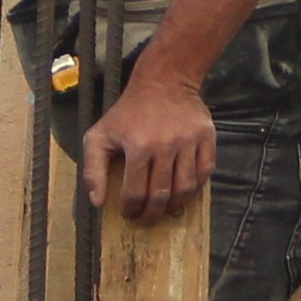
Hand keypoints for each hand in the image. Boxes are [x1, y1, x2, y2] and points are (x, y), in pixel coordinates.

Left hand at [81, 67, 214, 216]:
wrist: (164, 81)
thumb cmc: (128, 112)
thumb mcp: (99, 135)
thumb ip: (92, 170)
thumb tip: (97, 202)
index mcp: (138, 147)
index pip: (135, 193)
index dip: (130, 210)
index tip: (128, 213)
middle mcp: (166, 146)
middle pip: (161, 195)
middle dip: (151, 214)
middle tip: (146, 219)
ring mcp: (189, 141)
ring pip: (185, 188)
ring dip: (174, 205)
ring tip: (165, 207)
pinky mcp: (207, 136)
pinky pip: (206, 172)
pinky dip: (196, 186)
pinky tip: (184, 188)